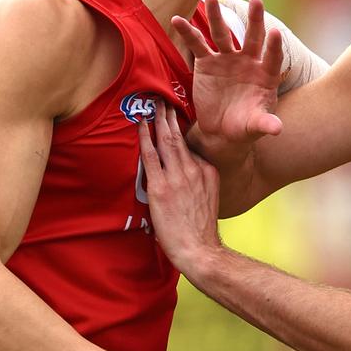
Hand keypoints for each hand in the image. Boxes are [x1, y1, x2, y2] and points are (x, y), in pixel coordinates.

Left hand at [139, 104, 222, 271]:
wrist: (199, 249)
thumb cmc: (200, 230)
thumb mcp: (209, 199)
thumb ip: (198, 183)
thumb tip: (184, 177)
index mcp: (207, 172)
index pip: (190, 147)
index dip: (180, 131)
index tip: (173, 119)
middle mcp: (194, 170)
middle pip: (179, 137)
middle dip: (169, 117)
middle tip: (162, 101)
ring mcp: (178, 177)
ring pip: (166, 141)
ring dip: (158, 120)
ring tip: (153, 105)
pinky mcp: (161, 187)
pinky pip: (151, 156)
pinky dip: (145, 137)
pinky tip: (140, 125)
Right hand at [173, 0, 284, 161]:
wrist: (222, 130)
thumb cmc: (244, 127)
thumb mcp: (254, 126)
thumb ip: (265, 124)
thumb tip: (277, 129)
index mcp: (265, 75)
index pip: (272, 57)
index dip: (273, 46)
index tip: (275, 32)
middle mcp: (248, 62)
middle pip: (253, 37)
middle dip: (255, 19)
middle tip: (256, 0)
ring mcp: (227, 59)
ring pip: (222, 34)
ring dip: (216, 16)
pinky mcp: (207, 63)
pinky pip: (197, 44)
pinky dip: (188, 32)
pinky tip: (177, 19)